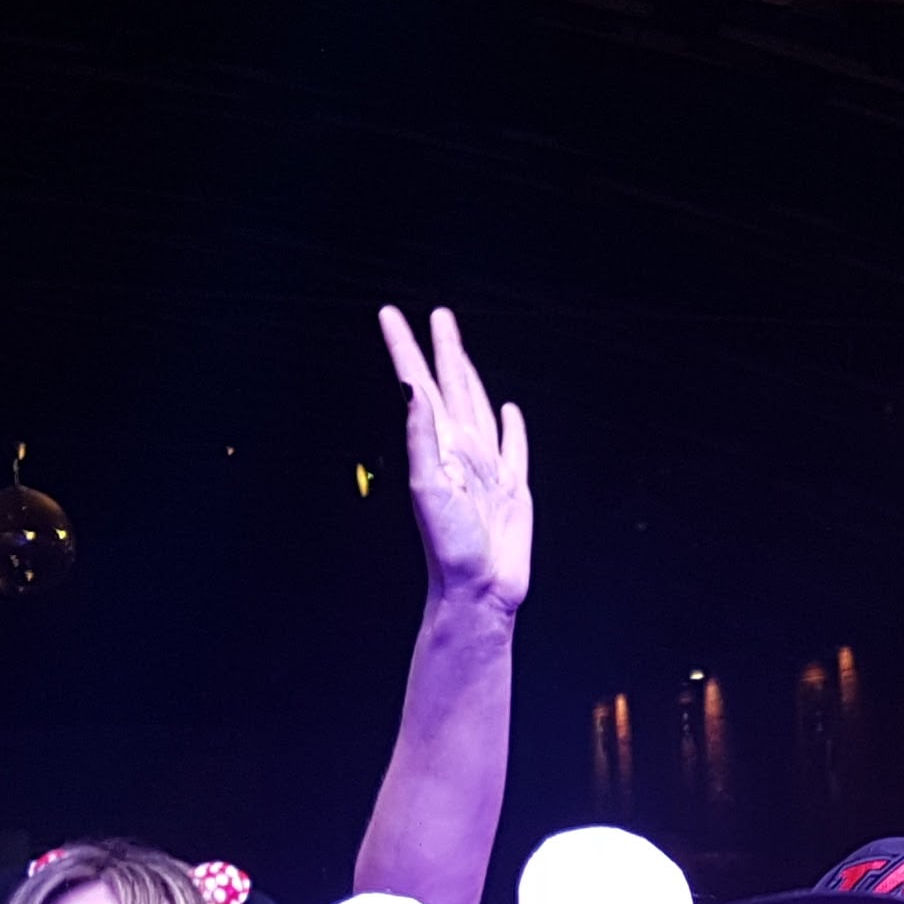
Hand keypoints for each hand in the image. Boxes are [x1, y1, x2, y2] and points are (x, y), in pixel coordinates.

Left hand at [378, 304, 531, 611]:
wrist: (480, 589)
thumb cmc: (450, 547)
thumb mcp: (427, 488)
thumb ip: (420, 437)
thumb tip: (412, 387)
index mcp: (438, 445)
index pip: (418, 384)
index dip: (405, 348)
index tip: (389, 314)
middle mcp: (461, 450)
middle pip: (453, 386)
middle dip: (444, 349)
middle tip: (439, 315)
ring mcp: (488, 466)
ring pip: (480, 406)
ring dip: (472, 376)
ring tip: (463, 350)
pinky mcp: (513, 486)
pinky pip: (514, 447)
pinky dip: (512, 426)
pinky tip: (509, 410)